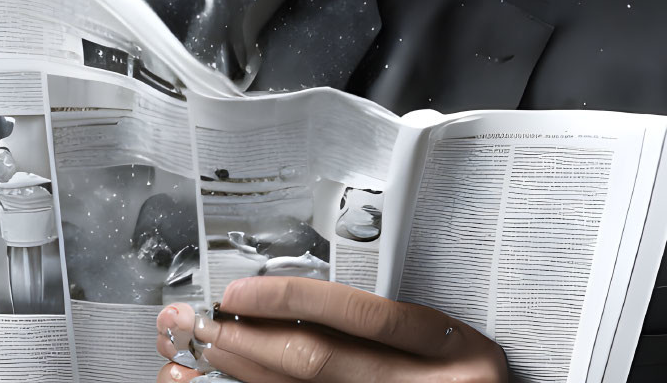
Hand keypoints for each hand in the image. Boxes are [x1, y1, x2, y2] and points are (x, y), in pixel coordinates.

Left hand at [155, 276, 508, 382]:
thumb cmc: (466, 378)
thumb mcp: (451, 344)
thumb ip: (391, 325)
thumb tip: (292, 303)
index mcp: (454, 351)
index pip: (362, 316)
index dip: (293, 299)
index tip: (240, 292)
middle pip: (322, 361)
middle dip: (250, 340)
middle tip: (200, 321)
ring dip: (244, 375)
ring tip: (204, 353)